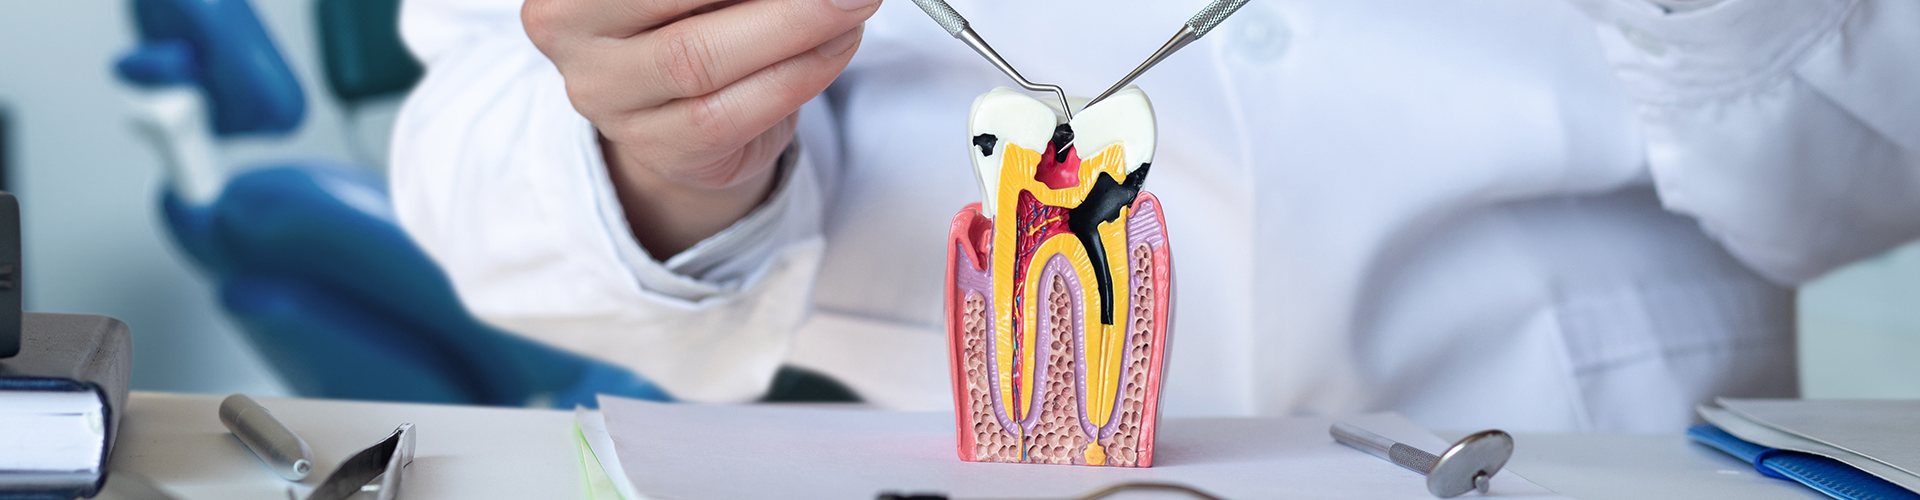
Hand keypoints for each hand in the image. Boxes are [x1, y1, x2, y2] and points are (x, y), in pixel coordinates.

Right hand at [525, 0, 876, 257]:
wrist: (683, 113)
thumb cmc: (693, 18)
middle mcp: (568, 31)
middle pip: (676, 0)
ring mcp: (604, 97)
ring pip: (700, 60)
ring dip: (793, 29)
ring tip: (852, 4)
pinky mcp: (655, 146)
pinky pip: (731, 112)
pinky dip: (797, 74)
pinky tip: (838, 45)